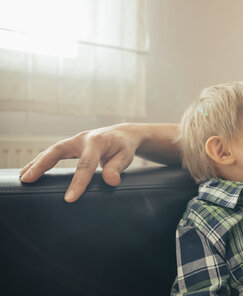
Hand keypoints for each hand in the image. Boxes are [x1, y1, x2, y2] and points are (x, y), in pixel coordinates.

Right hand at [19, 124, 140, 202]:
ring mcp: (75, 140)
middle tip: (28, 179)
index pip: (86, 163)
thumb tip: (111, 181)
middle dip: (43, 164)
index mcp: (98, 142)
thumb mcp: (126, 157)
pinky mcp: (71, 145)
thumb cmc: (124, 147)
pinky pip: (53, 152)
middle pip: (59, 150)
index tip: (70, 198)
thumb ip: (117, 168)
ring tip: (24, 177)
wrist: (123, 134)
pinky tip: (30, 171)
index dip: (78, 181)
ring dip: (37, 163)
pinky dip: (41, 161)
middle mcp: (83, 138)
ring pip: (52, 150)